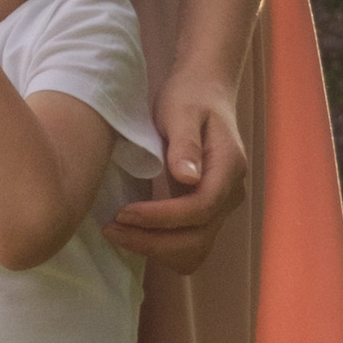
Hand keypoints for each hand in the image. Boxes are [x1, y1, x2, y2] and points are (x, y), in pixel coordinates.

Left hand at [103, 67, 248, 275]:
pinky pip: (189, 246)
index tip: (123, 213)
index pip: (200, 208)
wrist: (205, 91)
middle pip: (197, 239)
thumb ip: (184, 143)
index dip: (160, 218)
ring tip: (118, 233)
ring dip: (156, 250)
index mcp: (228, 168)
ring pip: (194, 251)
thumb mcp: (181, 110)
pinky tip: (135, 234)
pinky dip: (162, 249)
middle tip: (111, 229)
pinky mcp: (207, 214)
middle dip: (152, 241)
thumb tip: (187, 178)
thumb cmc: (189, 96)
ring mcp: (221, 207)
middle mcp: (230, 194)